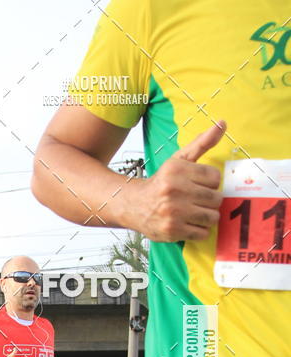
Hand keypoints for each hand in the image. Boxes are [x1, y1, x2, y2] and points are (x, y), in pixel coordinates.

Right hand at [132, 120, 225, 241]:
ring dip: (207, 217)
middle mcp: (174, 190)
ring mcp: (173, 212)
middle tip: (197, 201)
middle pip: (216, 199)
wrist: (134, 206)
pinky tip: (189, 224)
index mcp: (177, 170)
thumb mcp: (179, 160)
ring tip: (195, 213)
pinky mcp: (172, 230)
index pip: (215, 178)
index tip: (199, 186)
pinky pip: (202, 233)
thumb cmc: (162, 182)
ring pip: (212, 217)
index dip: (210, 184)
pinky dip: (199, 231)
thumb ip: (202, 143)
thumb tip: (223, 123)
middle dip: (210, 201)